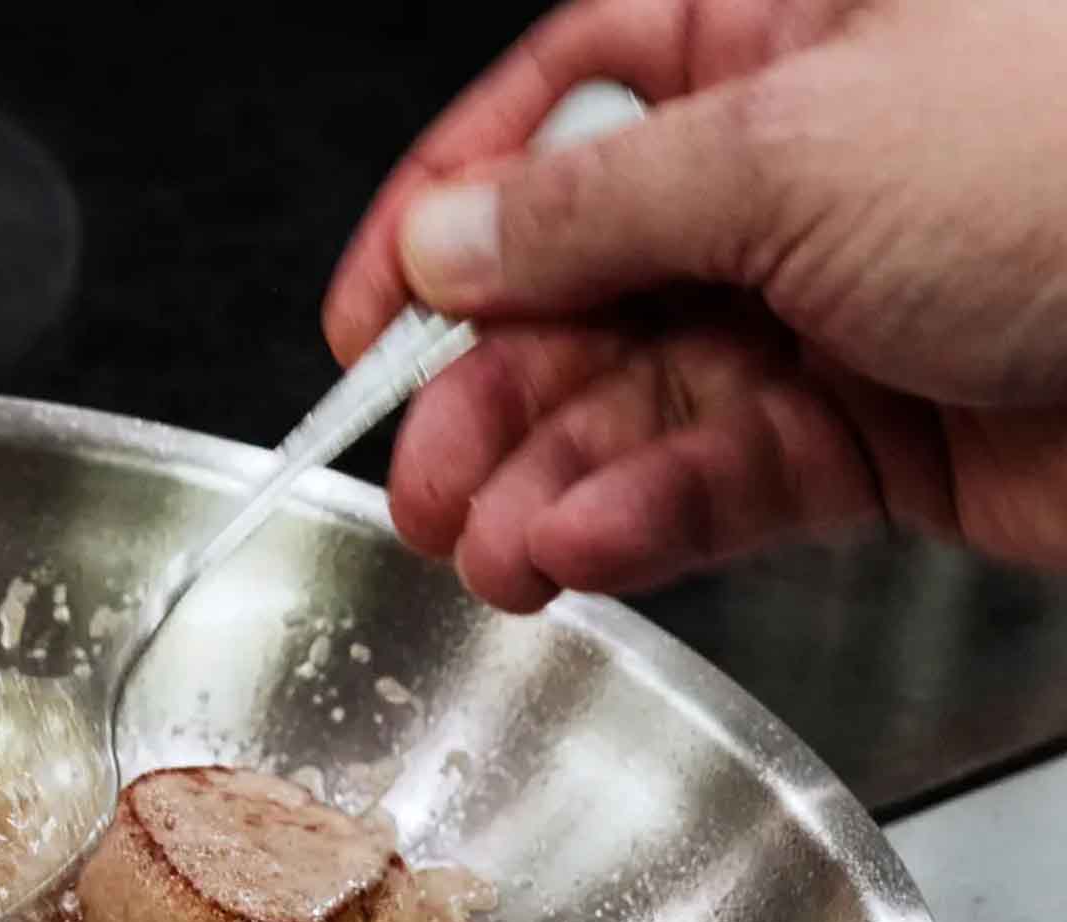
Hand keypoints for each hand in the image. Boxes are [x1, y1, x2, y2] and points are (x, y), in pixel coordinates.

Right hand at [323, 0, 1066, 610]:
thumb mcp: (797, 147)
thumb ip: (597, 208)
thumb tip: (449, 239)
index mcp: (782, 38)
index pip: (564, 110)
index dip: (448, 210)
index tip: (365, 317)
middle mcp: (798, 175)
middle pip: (586, 284)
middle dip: (492, 392)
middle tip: (415, 484)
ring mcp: (834, 310)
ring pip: (646, 401)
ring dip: (552, 482)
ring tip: (484, 553)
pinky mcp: (872, 437)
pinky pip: (725, 479)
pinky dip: (649, 522)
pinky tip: (581, 554)